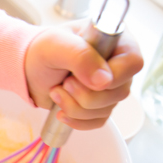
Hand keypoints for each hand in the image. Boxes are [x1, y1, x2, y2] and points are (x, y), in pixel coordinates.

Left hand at [25, 20, 143, 129]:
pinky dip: (76, 120)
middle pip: (120, 92)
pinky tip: (61, 110)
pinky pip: (98, 122)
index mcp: (115, 41)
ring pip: (107, 110)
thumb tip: (105, 81)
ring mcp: (110, 87)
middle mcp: (118, 65)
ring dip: (75, 106)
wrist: (28, 70)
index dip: (112, 76)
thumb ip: (81, 57)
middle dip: (85, 94)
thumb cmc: (43, 50)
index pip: (133, 63)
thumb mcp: (57, 45)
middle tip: (64, 82)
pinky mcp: (99, 106)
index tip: (82, 77)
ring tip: (57, 91)